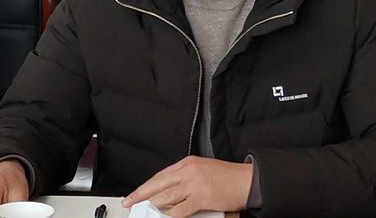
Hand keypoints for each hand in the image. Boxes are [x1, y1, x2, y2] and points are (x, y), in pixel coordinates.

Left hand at [122, 156, 252, 217]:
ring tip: (144, 212)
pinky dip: (170, 216)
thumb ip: (185, 178)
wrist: (246, 180)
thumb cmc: (227, 177)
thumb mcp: (202, 170)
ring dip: (153, 206)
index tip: (135, 194)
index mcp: (187, 163)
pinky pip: (180, 210)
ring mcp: (194, 183)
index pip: (160, 175)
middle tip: (129, 203)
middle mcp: (188, 170)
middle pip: (158, 184)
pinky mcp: (201, 197)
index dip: (145, 186)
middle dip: (141, 195)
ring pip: (166, 197)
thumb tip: (167, 194)